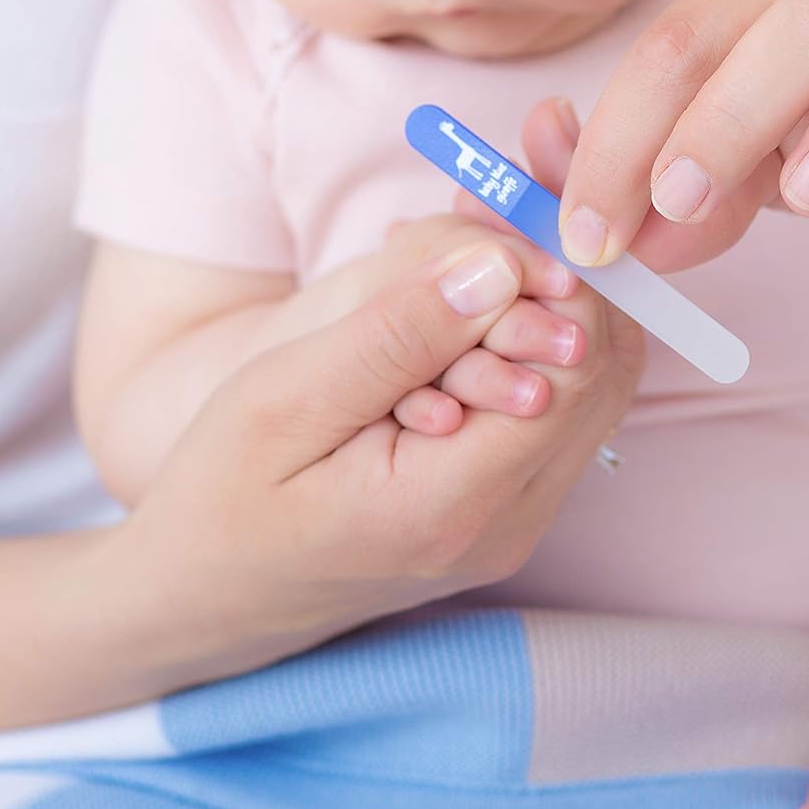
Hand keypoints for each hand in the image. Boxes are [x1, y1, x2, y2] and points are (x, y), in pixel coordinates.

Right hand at [112, 238, 642, 685]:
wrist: (204, 596)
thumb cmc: (221, 496)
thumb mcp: (283, 399)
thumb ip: (398, 335)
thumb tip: (500, 266)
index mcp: (453, 505)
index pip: (575, 368)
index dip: (556, 276)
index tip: (501, 213)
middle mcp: (508, 525)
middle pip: (605, 373)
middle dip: (563, 278)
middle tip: (493, 213)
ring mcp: (514, 523)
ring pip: (592, 387)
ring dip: (549, 304)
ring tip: (474, 246)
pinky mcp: (504, 510)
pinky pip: (555, 410)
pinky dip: (528, 341)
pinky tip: (466, 301)